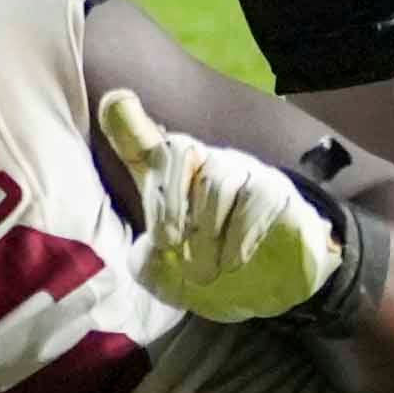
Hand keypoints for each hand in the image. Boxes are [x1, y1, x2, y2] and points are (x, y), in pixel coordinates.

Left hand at [91, 87, 348, 327]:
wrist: (265, 292)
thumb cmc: (207, 271)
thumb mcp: (167, 276)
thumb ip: (148, 263)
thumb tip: (151, 250)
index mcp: (170, 180)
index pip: (145, 143)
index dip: (128, 123)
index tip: (116, 101)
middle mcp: (204, 165)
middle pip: (179, 150)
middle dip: (168, 201)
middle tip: (169, 244)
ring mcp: (243, 173)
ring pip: (217, 180)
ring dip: (206, 232)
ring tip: (203, 271)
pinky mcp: (277, 192)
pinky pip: (257, 198)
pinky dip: (240, 234)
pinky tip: (233, 261)